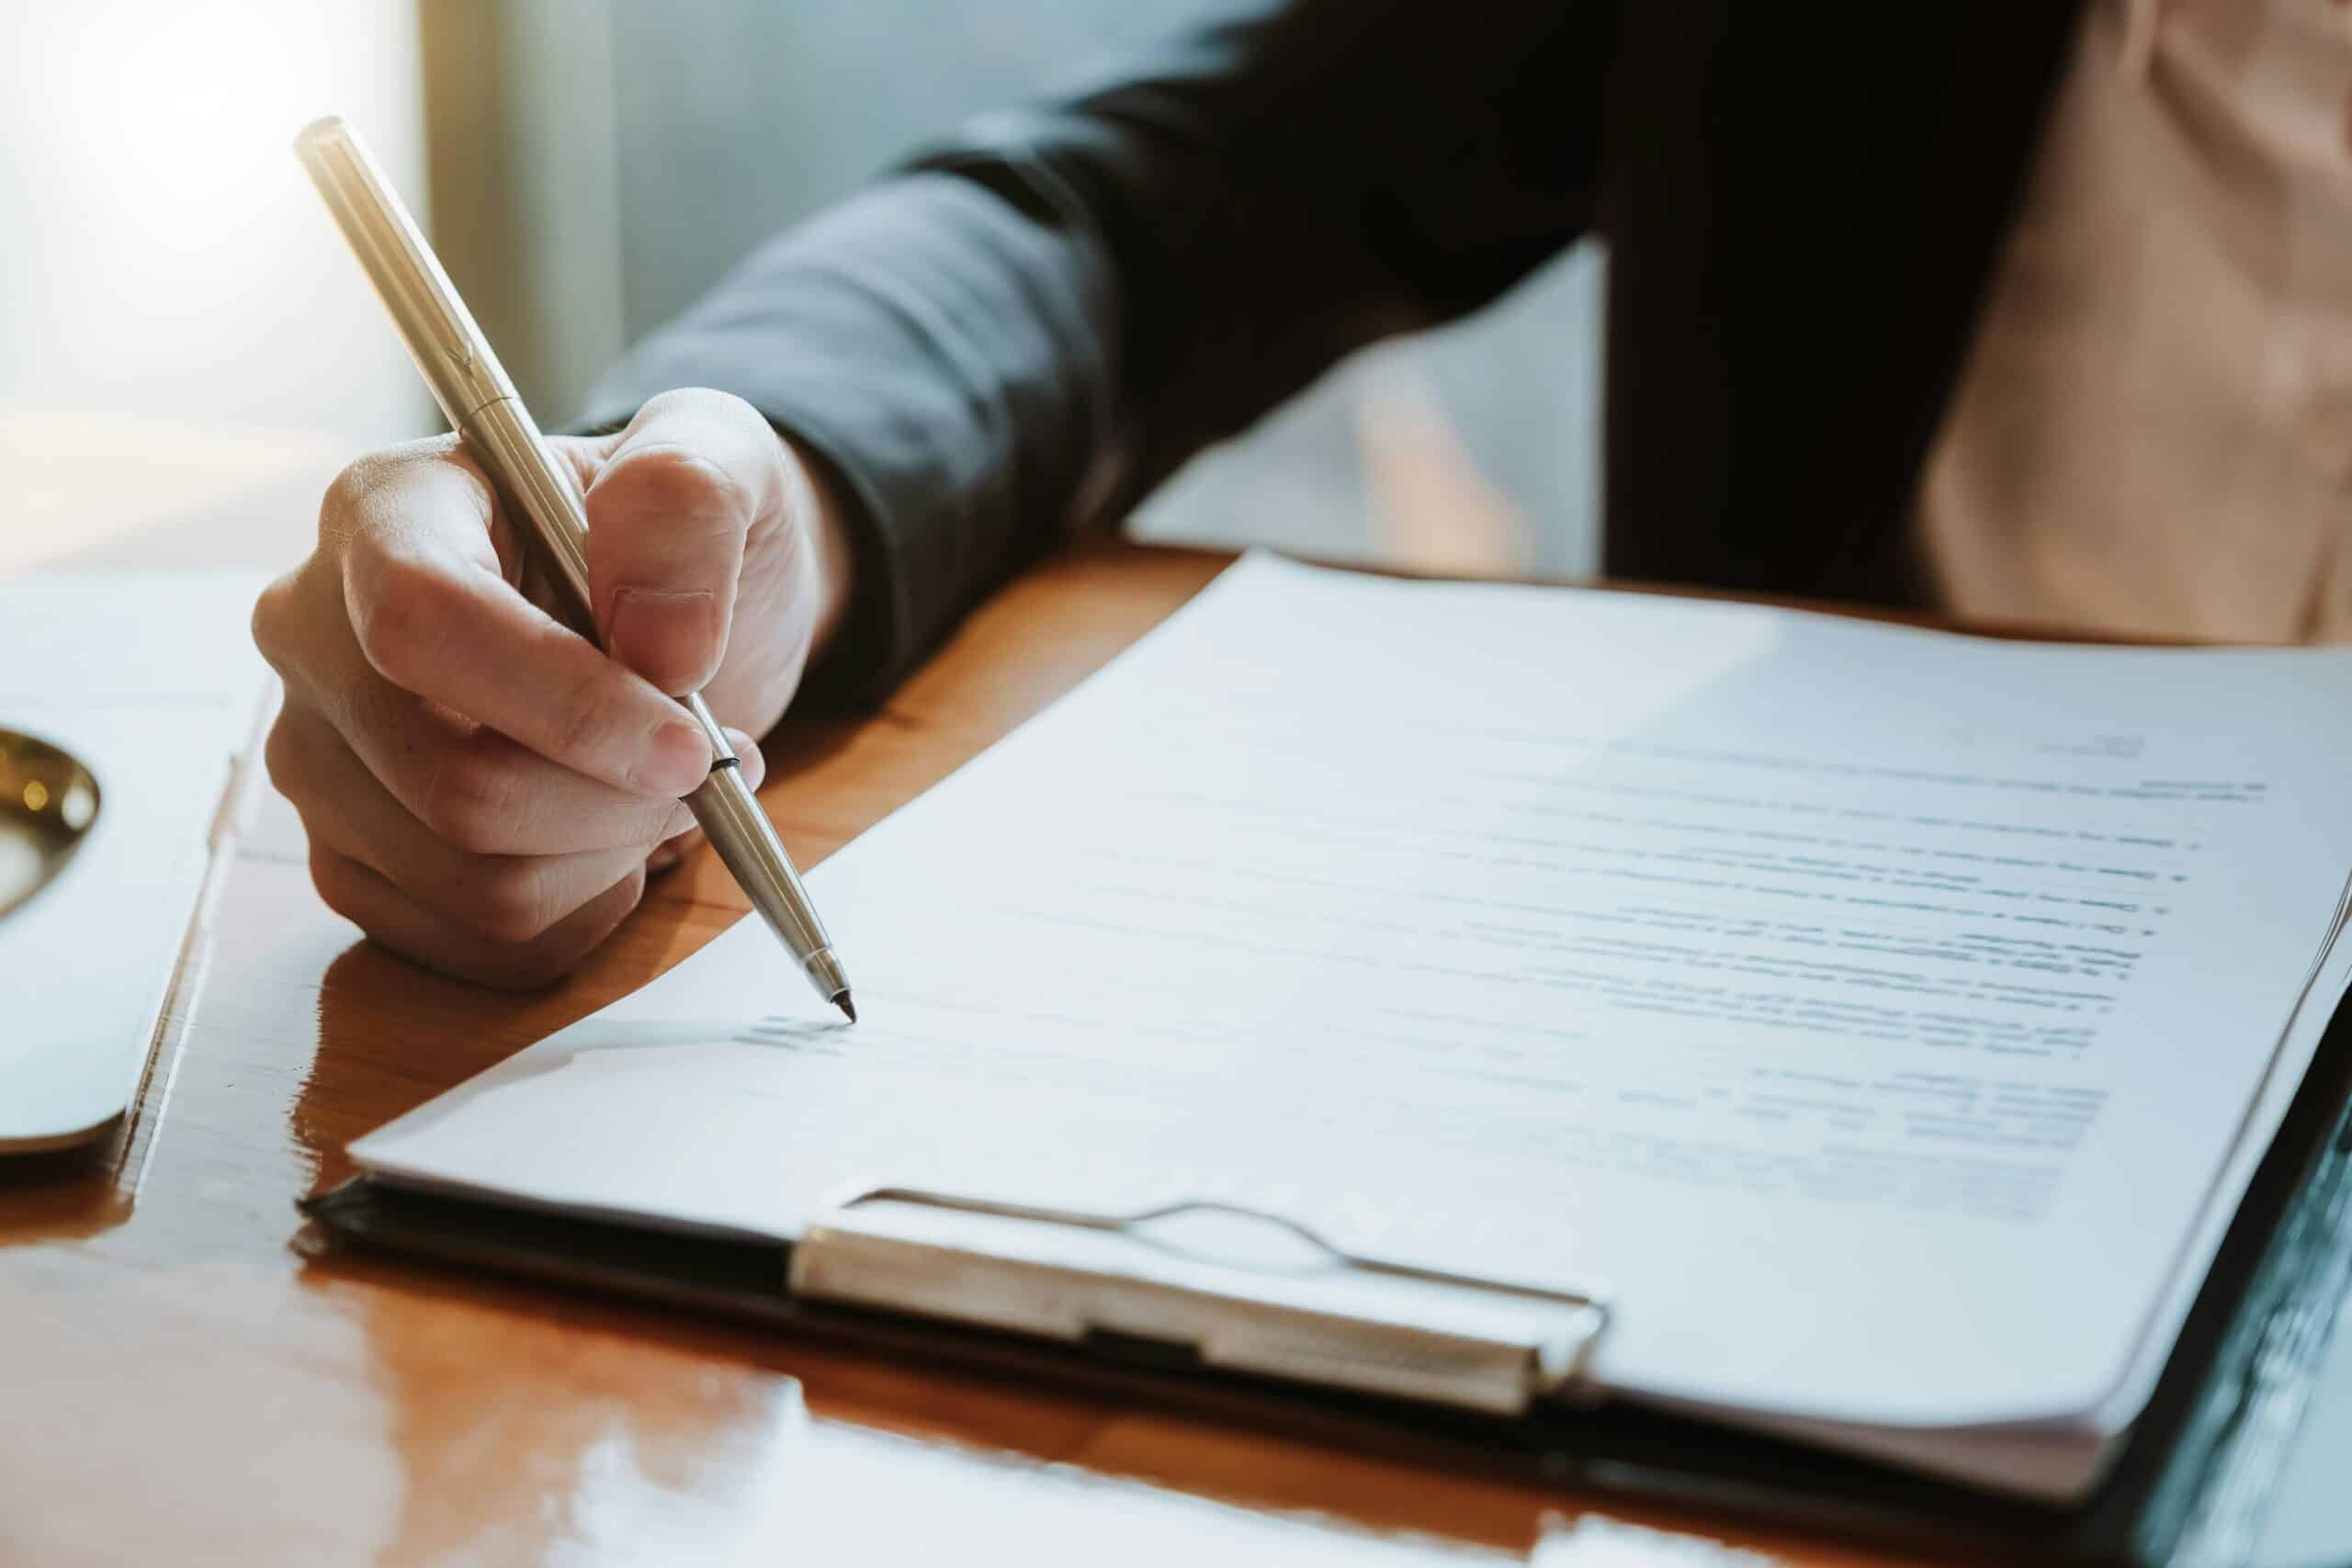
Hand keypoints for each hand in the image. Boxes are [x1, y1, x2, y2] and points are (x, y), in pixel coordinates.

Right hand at [253, 388, 854, 987]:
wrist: (674, 609)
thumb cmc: (675, 537)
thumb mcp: (719, 464)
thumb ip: (690, 505)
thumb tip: (664, 647)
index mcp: (386, 513)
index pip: (420, 623)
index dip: (565, 705)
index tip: (690, 745)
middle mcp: (317, 638)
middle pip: (452, 786)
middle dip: (617, 801)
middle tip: (712, 765)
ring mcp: (323, 761)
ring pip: (473, 881)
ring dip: (613, 856)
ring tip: (664, 789)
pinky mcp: (359, 860)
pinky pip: (483, 942)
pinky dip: (586, 909)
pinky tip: (612, 838)